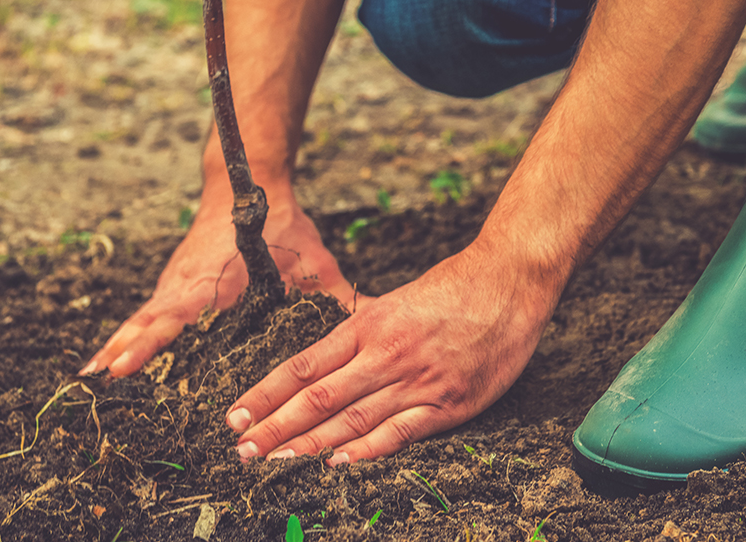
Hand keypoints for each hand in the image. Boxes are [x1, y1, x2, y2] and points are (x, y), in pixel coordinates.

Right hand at [81, 179, 365, 376]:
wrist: (246, 181)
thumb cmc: (283, 224)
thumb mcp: (314, 261)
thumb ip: (339, 296)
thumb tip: (376, 320)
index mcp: (218, 280)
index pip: (178, 316)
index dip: (150, 342)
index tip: (123, 366)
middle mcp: (189, 282)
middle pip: (150, 321)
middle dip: (125, 350)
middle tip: (98, 383)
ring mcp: (177, 281)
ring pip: (143, 316)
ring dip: (119, 343)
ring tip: (92, 378)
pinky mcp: (175, 281)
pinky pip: (148, 311)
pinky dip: (129, 332)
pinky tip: (113, 358)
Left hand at [223, 243, 553, 462]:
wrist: (509, 281)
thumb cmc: (453, 287)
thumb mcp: (397, 299)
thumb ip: (363, 329)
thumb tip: (328, 352)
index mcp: (369, 325)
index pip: (305, 365)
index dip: (267, 393)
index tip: (236, 414)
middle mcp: (386, 353)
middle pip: (319, 397)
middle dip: (275, 426)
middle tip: (242, 450)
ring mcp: (418, 381)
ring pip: (353, 419)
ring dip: (309, 444)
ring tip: (274, 462)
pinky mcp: (450, 403)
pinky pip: (402, 432)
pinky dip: (368, 450)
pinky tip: (337, 463)